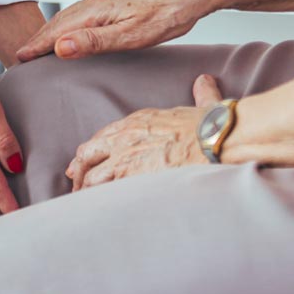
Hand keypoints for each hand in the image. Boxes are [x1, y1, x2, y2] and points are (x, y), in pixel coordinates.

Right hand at [15, 0, 210, 61]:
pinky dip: (72, 20)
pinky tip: (78, 26)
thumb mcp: (133, 35)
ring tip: (44, 43)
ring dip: (55, 28)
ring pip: (74, 13)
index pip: (58, 30)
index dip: (38, 45)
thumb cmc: (171, 13)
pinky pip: (87, 8)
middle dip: (41, 37)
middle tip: (24, 54)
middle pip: (62, 20)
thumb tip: (59, 47)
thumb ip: (95, 41)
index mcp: (98, 9)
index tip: (20, 57)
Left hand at [65, 75, 221, 190]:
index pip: (104, 136)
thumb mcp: (203, 104)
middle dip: (80, 169)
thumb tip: (204, 81)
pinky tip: (97, 212)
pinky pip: (104, 194)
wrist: (216, 140)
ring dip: (86, 190)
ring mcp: (125, 159)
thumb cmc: (214, 126)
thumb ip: (201, 94)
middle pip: (88, 154)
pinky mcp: (131, 180)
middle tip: (76, 182)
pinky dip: (97, 203)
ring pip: (91, 177)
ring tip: (85, 203)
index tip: (85, 160)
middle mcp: (126, 137)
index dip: (92, 150)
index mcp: (139, 120)